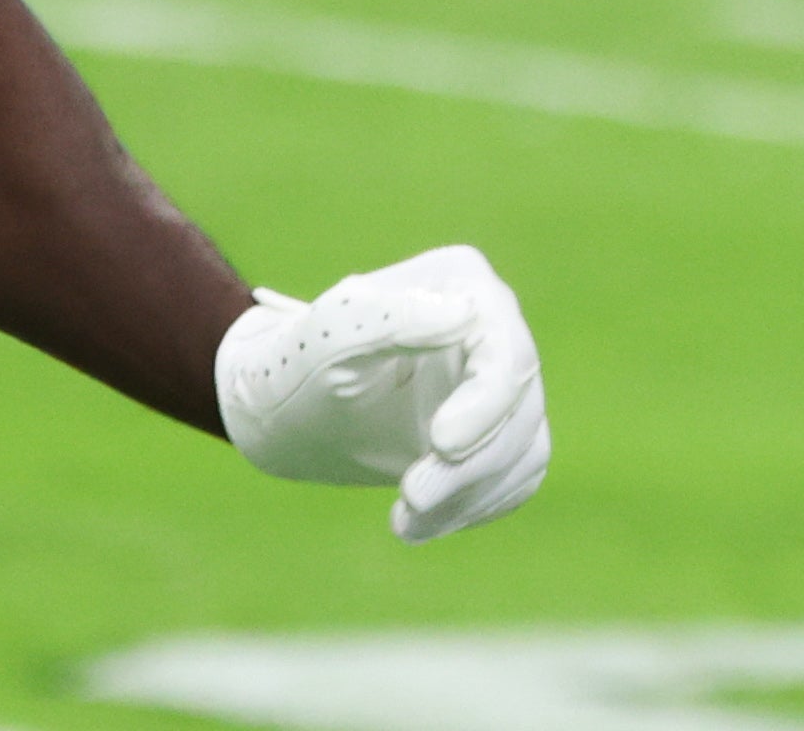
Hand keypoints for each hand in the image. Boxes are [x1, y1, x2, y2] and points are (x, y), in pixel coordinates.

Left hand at [215, 242, 550, 540]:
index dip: (488, 404)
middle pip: (521, 405)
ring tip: (404, 517)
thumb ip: (391, 320)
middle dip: (472, 464)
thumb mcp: (327, 342)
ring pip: (525, 446)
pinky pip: (516, 475)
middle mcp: (491, 325)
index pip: (506, 351)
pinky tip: (418, 520)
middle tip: (409, 497)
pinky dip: (472, 506)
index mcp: (462, 284)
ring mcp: (496, 379)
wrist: (278, 417)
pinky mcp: (494, 430)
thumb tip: (467, 314)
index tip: (440, 446)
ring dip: (470, 493)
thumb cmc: (292, 369)